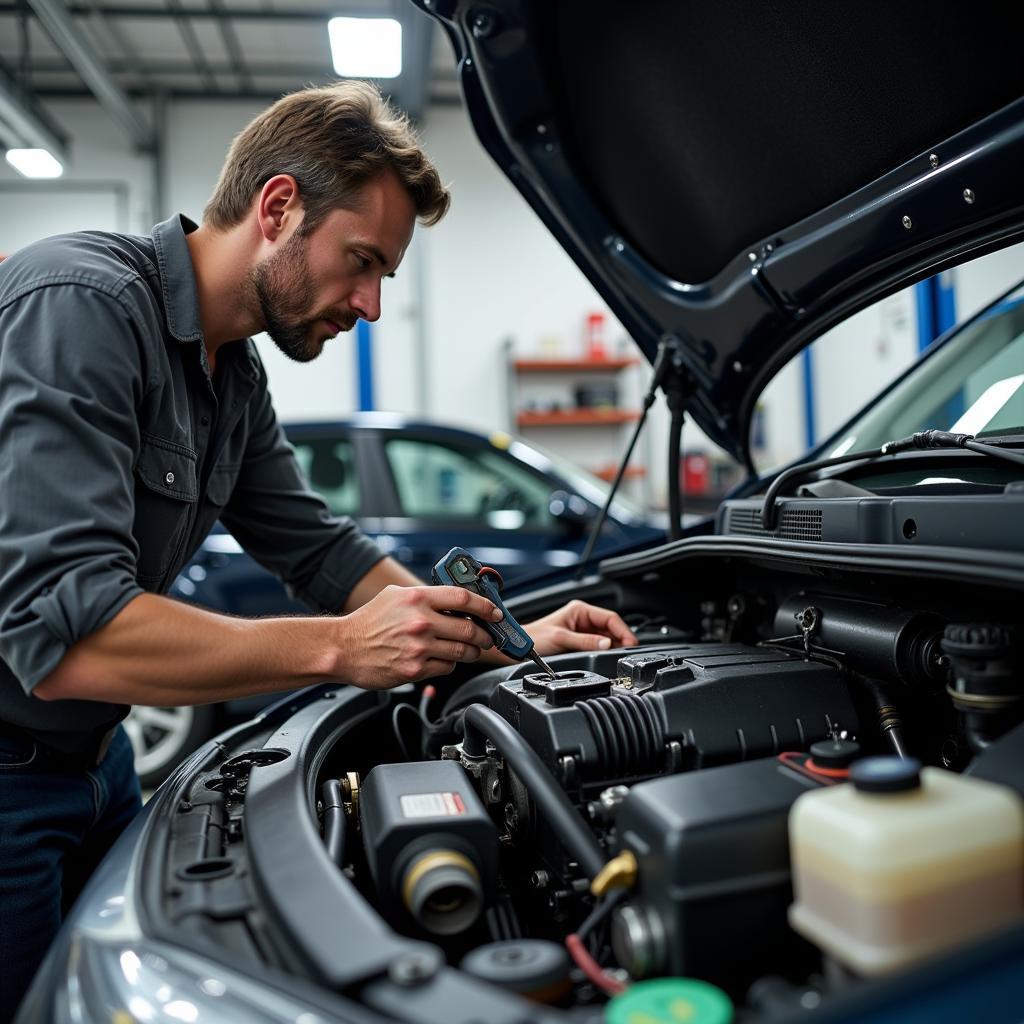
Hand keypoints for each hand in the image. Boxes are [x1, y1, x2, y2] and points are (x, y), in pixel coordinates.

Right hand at [336, 585, 500, 688]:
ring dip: (472, 652)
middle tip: (488, 637)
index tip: (494, 612)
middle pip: (470, 628)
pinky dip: (450, 665)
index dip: (485, 606)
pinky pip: (446, 668)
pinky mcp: (415, 669)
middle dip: (485, 635)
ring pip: (462, 651)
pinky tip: (443, 660)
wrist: (344, 648)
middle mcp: (421, 622)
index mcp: (417, 598)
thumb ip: (424, 596)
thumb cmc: (368, 621)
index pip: (464, 598)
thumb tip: (453, 599)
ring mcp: (419, 647)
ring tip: (471, 650)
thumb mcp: (395, 596)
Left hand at [525, 599, 636, 656]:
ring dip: (614, 646)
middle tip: (628, 653)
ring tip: (619, 657)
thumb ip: (585, 641)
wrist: (519, 649)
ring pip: (607, 638)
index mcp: (580, 610)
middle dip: (621, 640)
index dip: (623, 631)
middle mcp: (583, 618)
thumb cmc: (534, 638)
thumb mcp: (562, 639)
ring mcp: (582, 630)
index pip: (610, 617)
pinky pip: (598, 646)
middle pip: (611, 628)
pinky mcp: (580, 642)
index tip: (631, 643)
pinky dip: (605, 651)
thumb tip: (607, 643)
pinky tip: (608, 658)